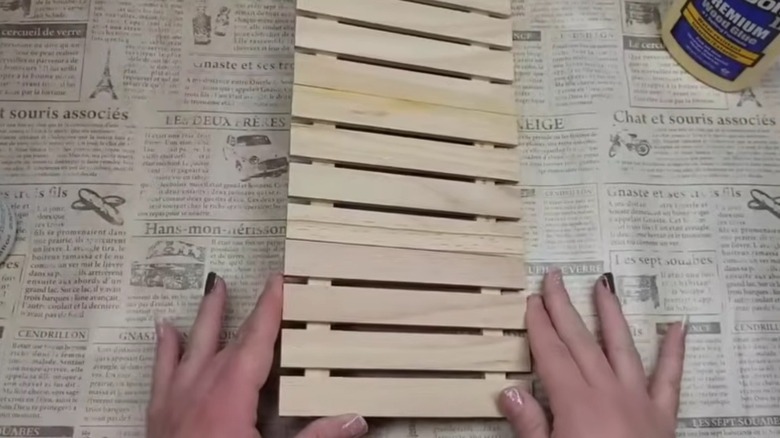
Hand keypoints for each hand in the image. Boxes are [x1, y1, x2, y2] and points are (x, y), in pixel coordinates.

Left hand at [146, 273, 368, 437]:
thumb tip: (356, 420)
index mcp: (231, 395)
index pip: (256, 341)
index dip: (269, 309)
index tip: (278, 280)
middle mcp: (201, 388)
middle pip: (228, 339)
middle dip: (245, 309)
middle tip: (260, 281)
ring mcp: (175, 399)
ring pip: (193, 345)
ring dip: (206, 316)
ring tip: (213, 288)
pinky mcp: (158, 414)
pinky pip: (161, 371)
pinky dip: (164, 348)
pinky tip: (164, 329)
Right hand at [499, 269, 686, 437]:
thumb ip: (531, 427)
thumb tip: (509, 392)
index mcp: (575, 402)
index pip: (551, 353)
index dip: (538, 324)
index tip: (531, 299)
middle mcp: (607, 392)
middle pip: (580, 341)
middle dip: (564, 307)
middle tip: (554, 277)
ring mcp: (638, 400)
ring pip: (621, 347)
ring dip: (610, 314)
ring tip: (604, 284)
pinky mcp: (662, 415)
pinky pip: (670, 378)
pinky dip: (674, 351)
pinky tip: (678, 326)